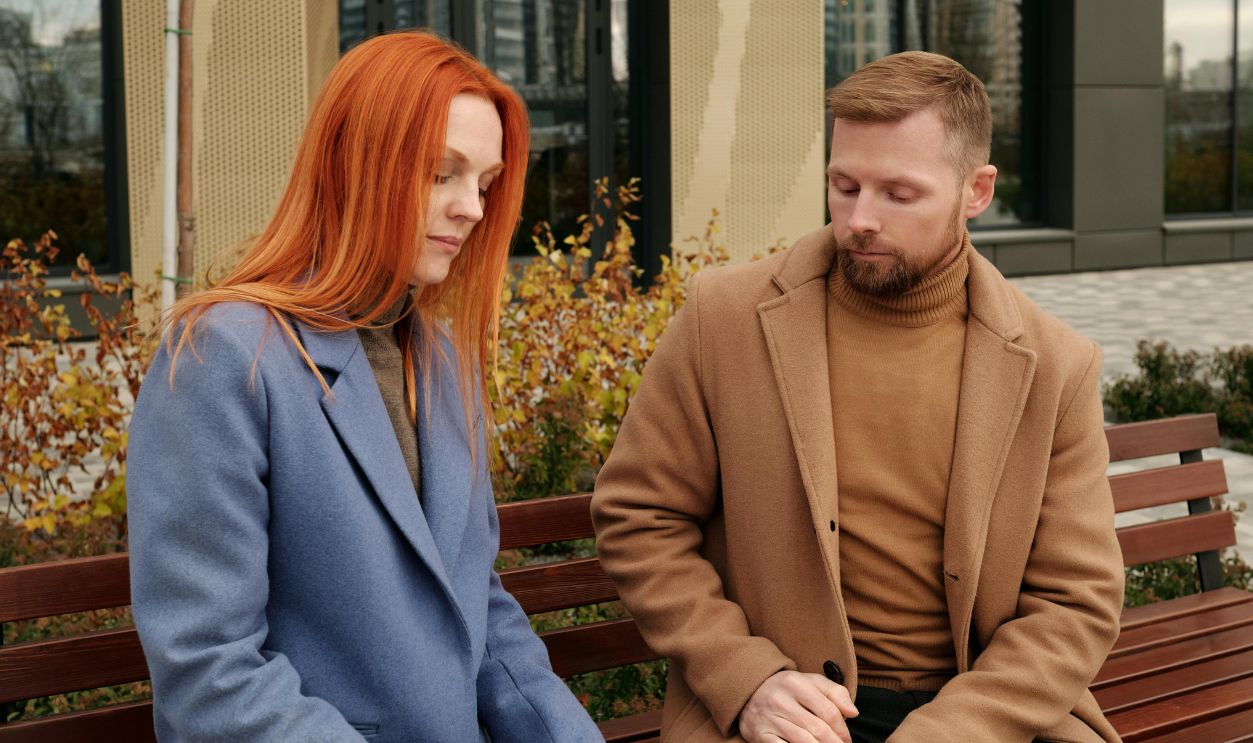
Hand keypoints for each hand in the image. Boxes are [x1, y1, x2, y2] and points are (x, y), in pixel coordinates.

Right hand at [739, 670, 858, 742]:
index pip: (829, 711)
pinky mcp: (760, 734)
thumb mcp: (809, 681)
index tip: (847, 739)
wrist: (747, 691)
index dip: (842, 729)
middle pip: (818, 729)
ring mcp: (769, 718)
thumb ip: (834, 692)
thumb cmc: (785, 689)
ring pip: (804, 741)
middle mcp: (780, 700)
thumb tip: (853, 712)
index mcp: (795, 683)